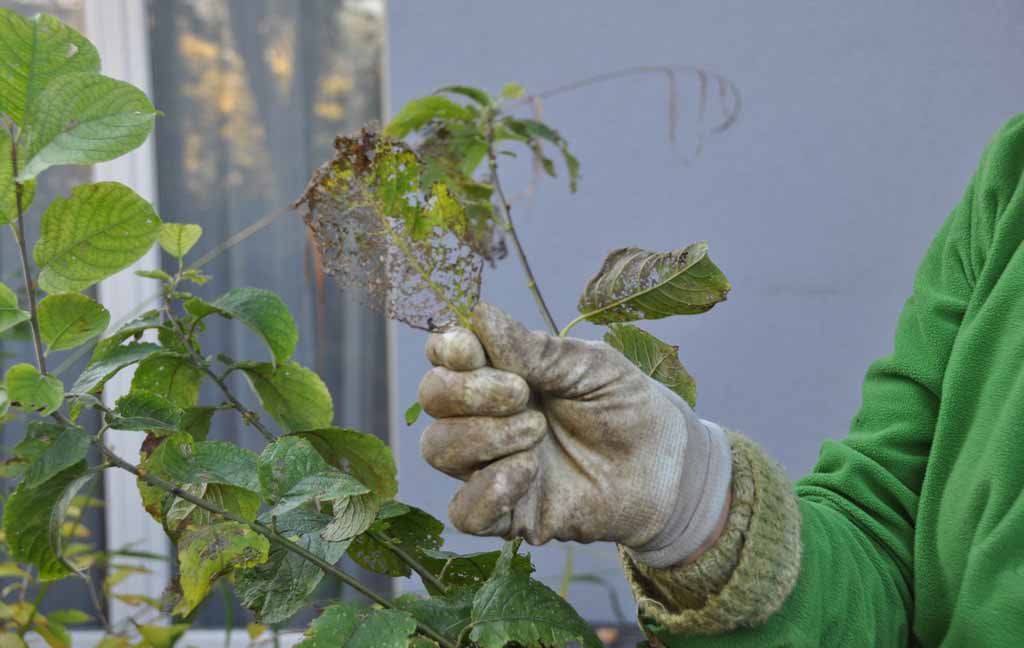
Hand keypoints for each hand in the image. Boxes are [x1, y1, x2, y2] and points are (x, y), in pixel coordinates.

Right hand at [418, 303, 731, 567]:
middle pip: (432, 398)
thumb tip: (478, 315)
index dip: (447, 350)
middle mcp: (484, 416)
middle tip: (519, 393)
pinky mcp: (508, 513)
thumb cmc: (626, 404)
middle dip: (466, 392)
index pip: (445, 355)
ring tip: (536, 431)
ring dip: (481, 436)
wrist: (666, 466)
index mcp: (499, 371)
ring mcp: (490, 465)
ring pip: (438, 449)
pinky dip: (485, 491)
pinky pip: (464, 512)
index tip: (470, 350)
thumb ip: (534, 349)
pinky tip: (525, 473)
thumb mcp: (589, 365)